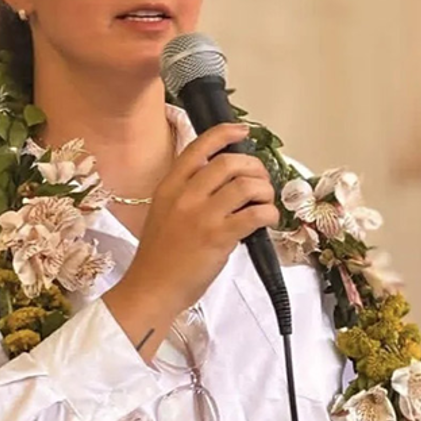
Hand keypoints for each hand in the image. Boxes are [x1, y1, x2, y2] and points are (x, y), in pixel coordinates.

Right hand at [104, 123, 278, 357]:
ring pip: (246, 185)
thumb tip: (224, 181)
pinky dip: (268, 213)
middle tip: (261, 180)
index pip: (199, 147)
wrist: (152, 289)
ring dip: (265, 190)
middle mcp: (185, 195)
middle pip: (229, 163)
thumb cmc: (160, 256)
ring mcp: (202, 216)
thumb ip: (188, 193)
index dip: (224, 134)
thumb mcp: (164, 212)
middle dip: (254, 167)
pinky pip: (254, 214)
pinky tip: (267, 219)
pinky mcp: (218, 237)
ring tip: (265, 202)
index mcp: (170, 186)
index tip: (242, 132)